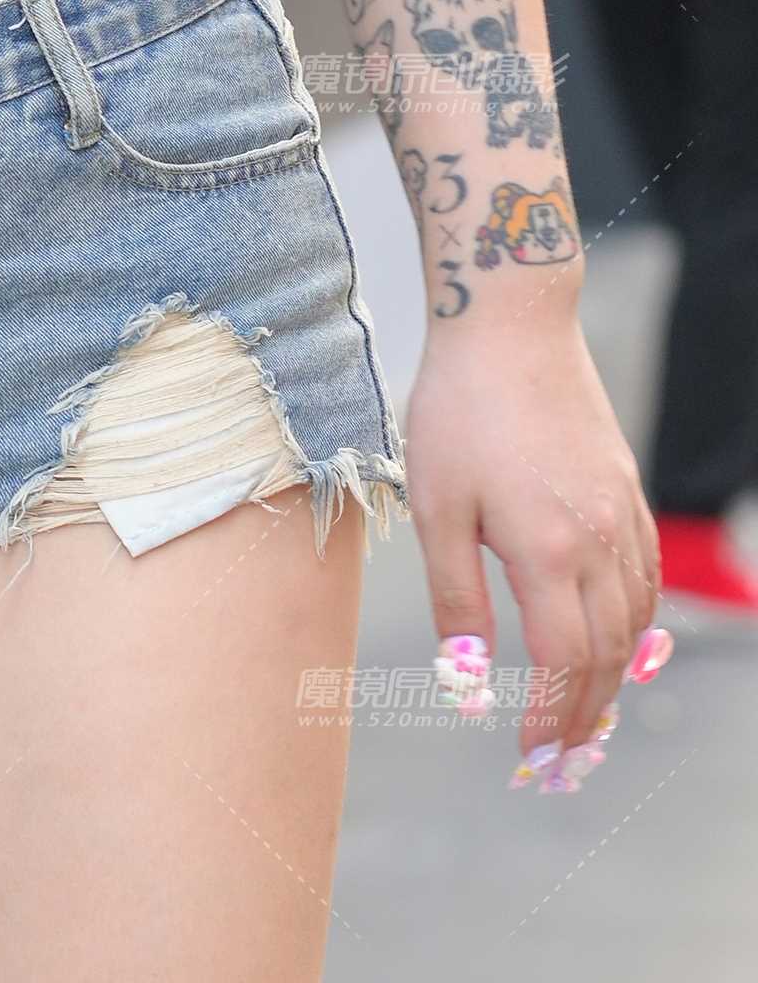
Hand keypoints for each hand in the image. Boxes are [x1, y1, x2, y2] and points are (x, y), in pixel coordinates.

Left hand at [405, 311, 663, 785]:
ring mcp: (621, 514)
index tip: (532, 754)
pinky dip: (637, 622)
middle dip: (587, 715)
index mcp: (547, 552)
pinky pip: (645, 575)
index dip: (552, 717)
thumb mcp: (437, 505)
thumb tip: (466, 681)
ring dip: (616, 676)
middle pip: (608, 654)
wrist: (509, 324)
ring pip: (635, 620)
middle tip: (563, 758)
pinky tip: (620, 639)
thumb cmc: (460, 410)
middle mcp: (598, 541)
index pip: (565, 665)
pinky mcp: (626, 489)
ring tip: (590, 714)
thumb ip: (455, 599)